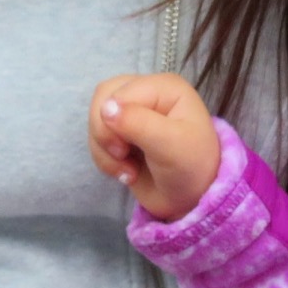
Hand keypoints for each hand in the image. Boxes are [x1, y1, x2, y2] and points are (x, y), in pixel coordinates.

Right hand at [89, 72, 222, 221]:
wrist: (191, 200)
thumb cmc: (191, 168)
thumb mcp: (171, 145)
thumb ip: (138, 123)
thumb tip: (105, 108)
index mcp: (163, 87)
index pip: (119, 93)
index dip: (112, 121)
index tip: (125, 150)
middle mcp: (146, 93)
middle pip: (102, 99)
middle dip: (104, 134)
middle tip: (123, 156)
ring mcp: (132, 114)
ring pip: (96, 120)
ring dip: (104, 150)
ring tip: (128, 169)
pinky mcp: (122, 135)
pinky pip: (97, 140)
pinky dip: (105, 160)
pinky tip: (126, 172)